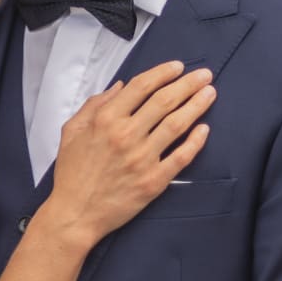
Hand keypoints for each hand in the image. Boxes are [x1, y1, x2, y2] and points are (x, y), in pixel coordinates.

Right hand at [41, 60, 214, 247]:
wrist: (76, 213)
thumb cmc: (72, 173)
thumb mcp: (71, 131)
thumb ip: (94, 105)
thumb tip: (119, 87)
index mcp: (105, 120)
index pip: (141, 87)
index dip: (163, 73)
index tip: (177, 67)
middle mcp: (126, 135)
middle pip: (164, 101)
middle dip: (188, 84)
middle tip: (204, 75)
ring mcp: (142, 158)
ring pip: (177, 124)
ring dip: (197, 105)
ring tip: (210, 93)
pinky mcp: (154, 180)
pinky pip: (181, 157)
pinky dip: (196, 141)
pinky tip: (205, 128)